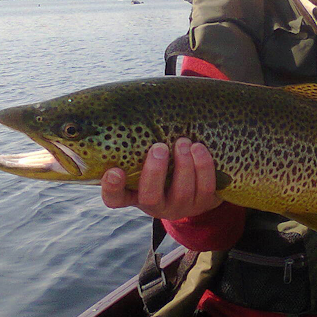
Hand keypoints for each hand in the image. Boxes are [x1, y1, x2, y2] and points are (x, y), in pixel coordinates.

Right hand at [101, 138, 222, 219]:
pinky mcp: (204, 203)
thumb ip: (137, 147)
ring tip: (183, 142)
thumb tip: (133, 109)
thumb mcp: (146, 161)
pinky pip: (205, 186)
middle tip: (159, 147)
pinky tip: (198, 148)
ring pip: (182, 191)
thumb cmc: (163, 167)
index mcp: (134, 195)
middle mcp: (156, 206)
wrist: (197, 188)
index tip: (114, 171)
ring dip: (183, 164)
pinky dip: (203, 166)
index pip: (114, 199)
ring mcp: (181, 207)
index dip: (112, 188)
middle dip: (155, 171)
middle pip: (150, 197)